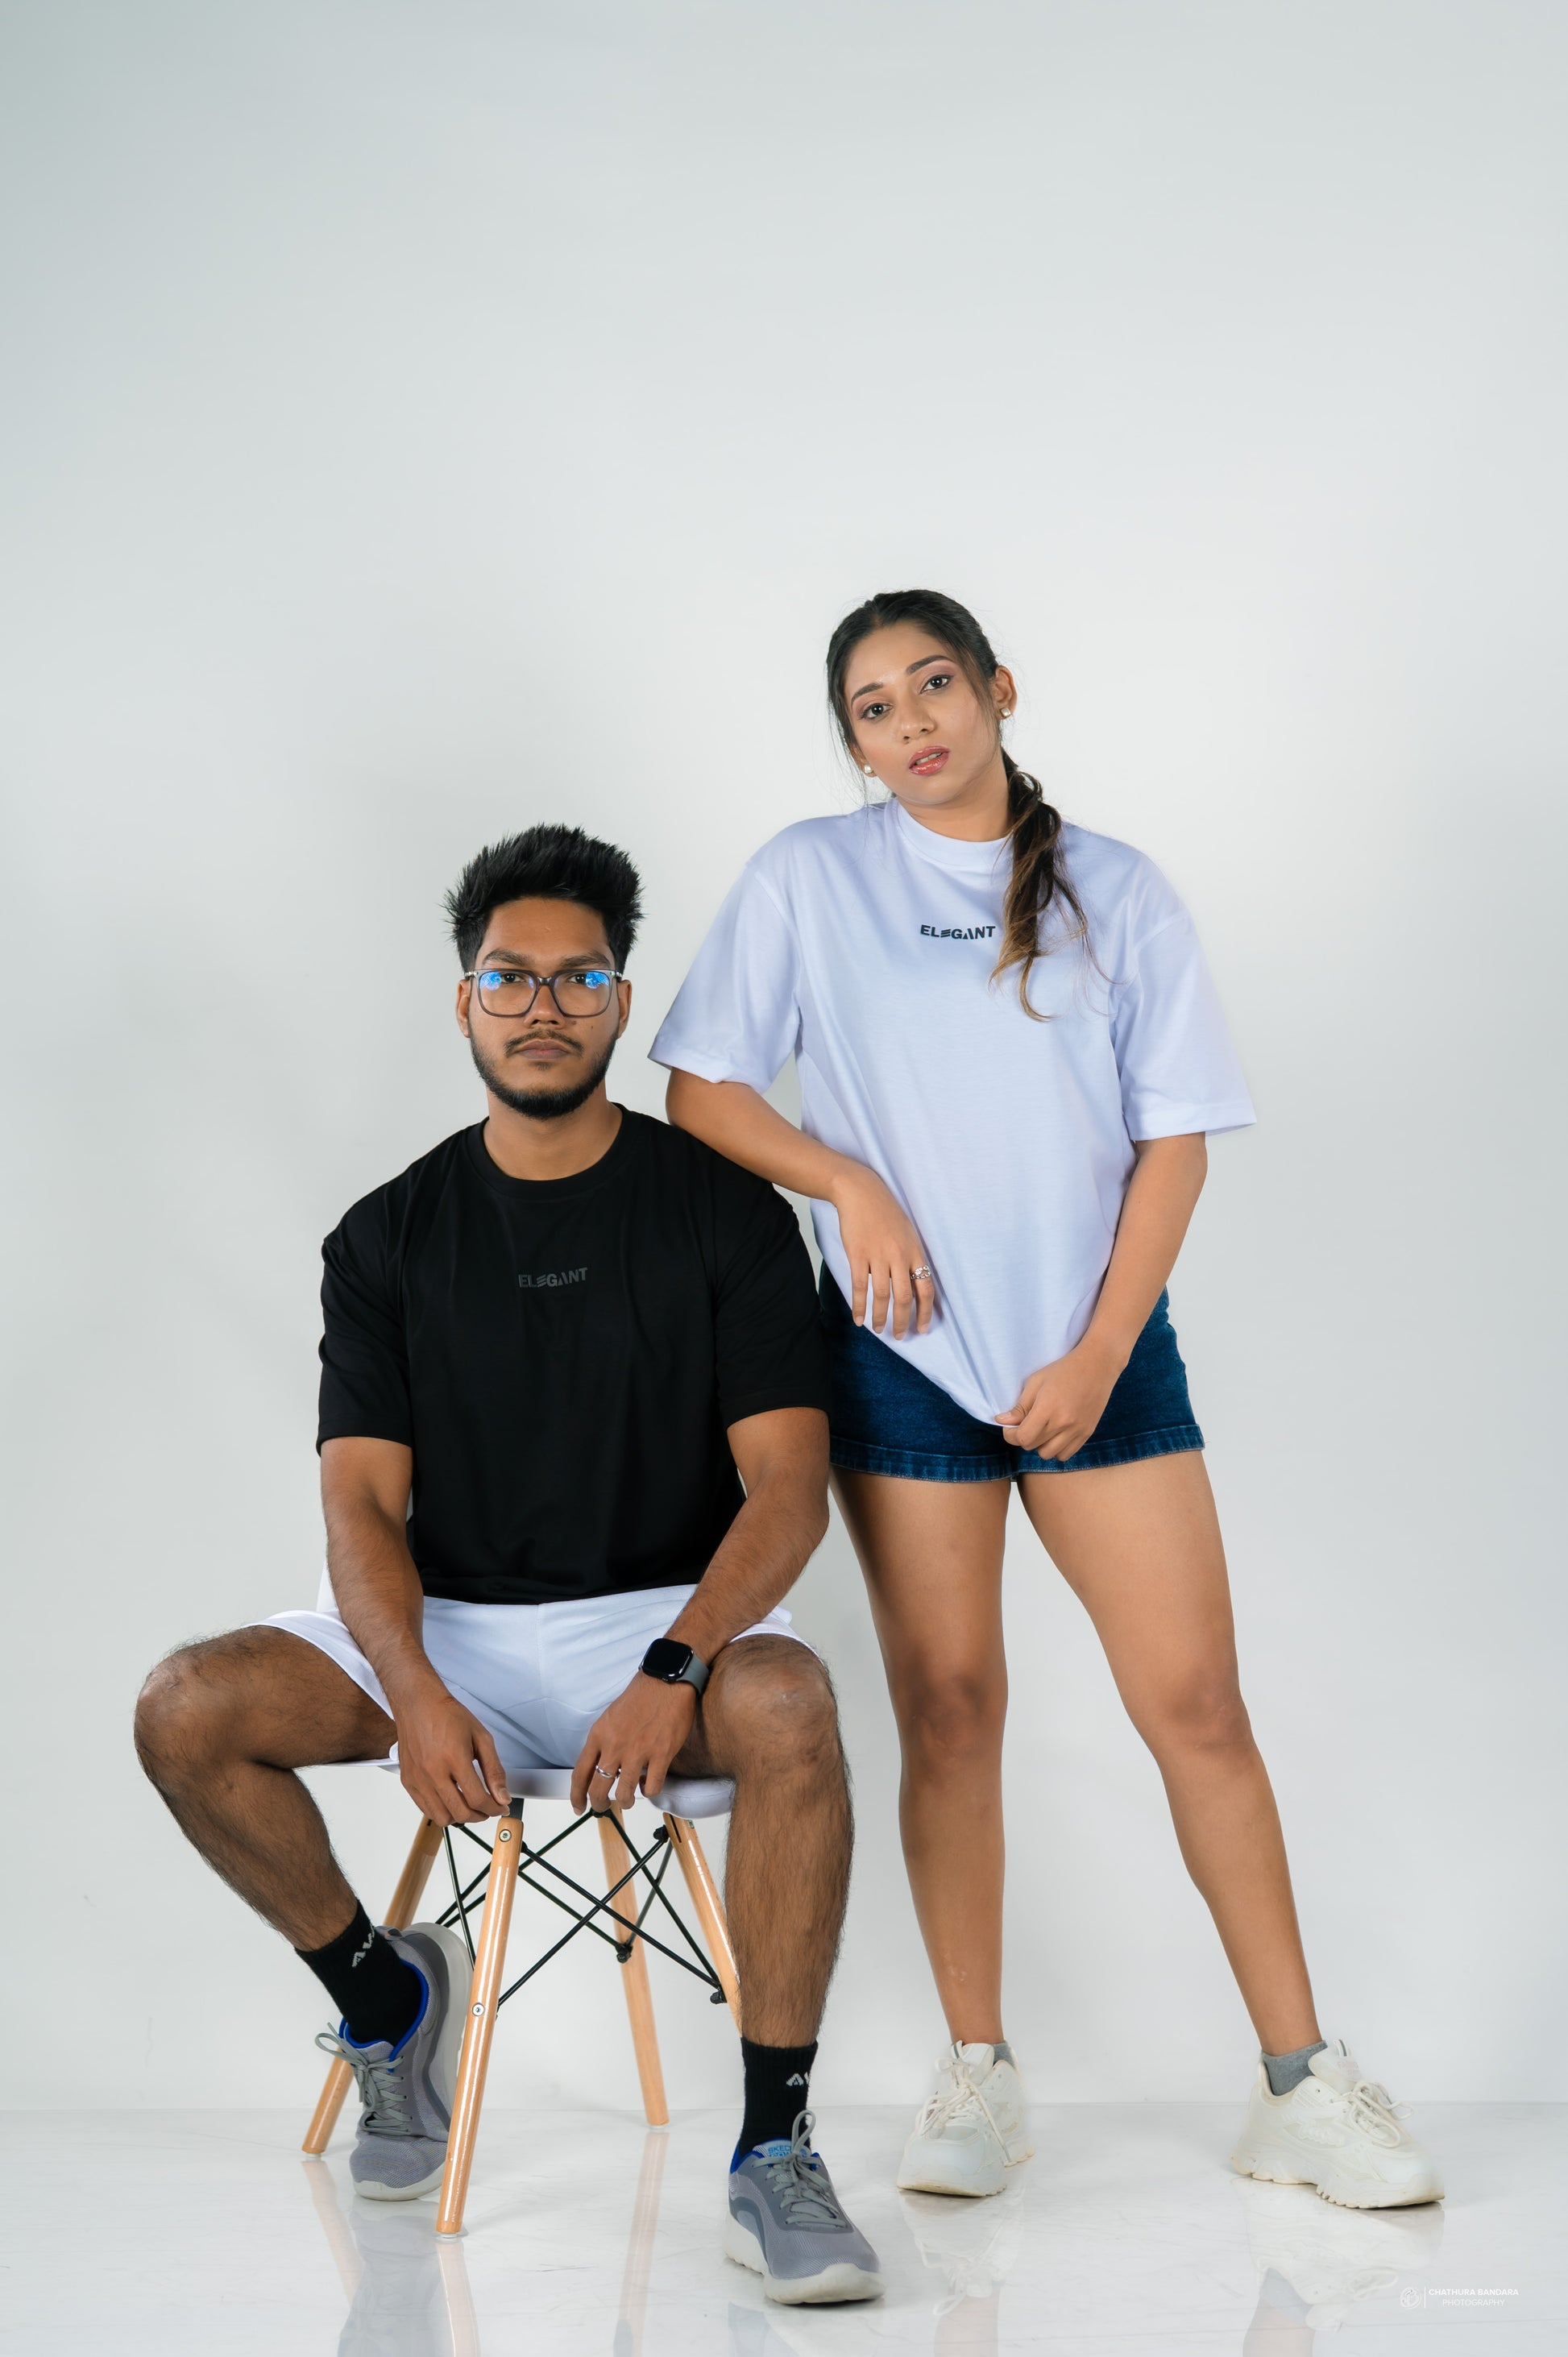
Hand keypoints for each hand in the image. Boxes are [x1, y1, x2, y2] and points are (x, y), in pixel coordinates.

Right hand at [391, 1679, 509, 1826]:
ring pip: (441, 1817)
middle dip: (480, 1816)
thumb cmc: (447, 1715)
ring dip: (460, 1817)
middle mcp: (433, 1772)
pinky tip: (451, 1800)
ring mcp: (418, 1779)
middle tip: (488, 1808)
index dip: (494, 1808)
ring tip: (469, 1806)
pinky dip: (441, 1811)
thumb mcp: (481, 1738)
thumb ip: (494, 1769)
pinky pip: (425, 1809)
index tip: (500, 1806)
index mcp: (454, 1758)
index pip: (477, 1798)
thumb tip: (502, 1796)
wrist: (418, 1704)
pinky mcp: (408, 1781)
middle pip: (460, 1813)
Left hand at [571, 1674, 697, 1814]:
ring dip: (625, 1801)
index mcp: (599, 1735)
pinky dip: (648, 1791)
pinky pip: (651, 1787)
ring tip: (627, 1799)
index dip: (576, 1796)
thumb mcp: (610, 1717)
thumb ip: (604, 1741)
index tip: (578, 1806)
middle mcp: (615, 1747)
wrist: (666, 1682)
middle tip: (603, 1808)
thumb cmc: (640, 1696)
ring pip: (625, 1794)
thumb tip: (602, 1765)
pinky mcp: (661, 1755)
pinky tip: (648, 1785)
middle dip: (599, 1805)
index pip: (580, 1774)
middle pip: (599, 1790)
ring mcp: (638, 1752)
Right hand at [830, 1163, 935, 1339]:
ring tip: (879, 1330)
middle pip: (904, 1298)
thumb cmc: (885, 1211)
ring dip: (881, 1317)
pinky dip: (859, 1306)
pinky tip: (859, 1318)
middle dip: (903, 1321)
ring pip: (883, 1296)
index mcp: (915, 1251)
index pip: (925, 1289)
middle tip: (899, 1336)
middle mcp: (899, 1256)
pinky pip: (860, 1287)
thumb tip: (912, 1283)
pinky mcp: (858, 1255)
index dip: (925, 1312)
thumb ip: (910, 1257)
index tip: (923, 1328)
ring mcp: (878, 1256)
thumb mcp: (907, 1232)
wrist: (860, 1191)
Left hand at [995, 1337, 1123, 1460]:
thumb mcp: (1036, 1382)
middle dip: (1024, 1437)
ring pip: (1048, 1454)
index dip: (1011, 1435)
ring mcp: (1077, 1430)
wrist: (1097, 1365)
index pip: (1022, 1438)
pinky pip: (1066, 1454)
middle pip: (1032, 1446)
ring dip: (1040, 1445)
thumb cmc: (1063, 1370)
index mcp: (1047, 1409)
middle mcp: (1063, 1423)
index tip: (1010, 1426)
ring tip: (1042, 1429)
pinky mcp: (1087, 1433)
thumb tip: (1002, 1422)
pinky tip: (1056, 1434)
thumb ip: (1020, 1406)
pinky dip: (1057, 1449)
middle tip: (1026, 1423)